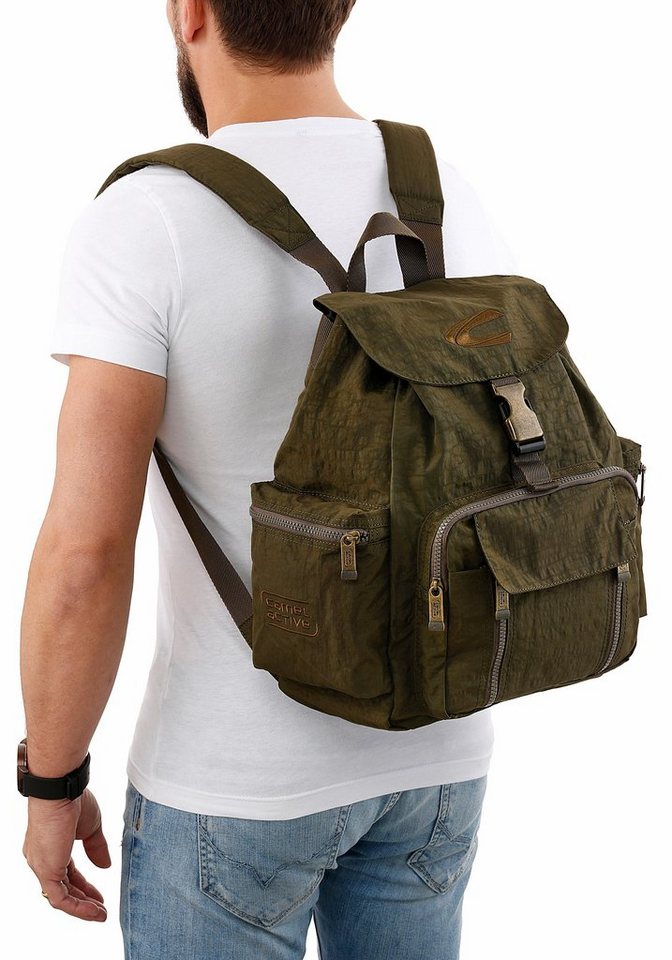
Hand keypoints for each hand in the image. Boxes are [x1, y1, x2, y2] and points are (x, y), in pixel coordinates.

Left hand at [22, 787, 110, 920]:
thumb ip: (96, 848)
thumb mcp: (90, 828)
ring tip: (101, 914)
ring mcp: (42, 866)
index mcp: (50, 847)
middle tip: (101, 908)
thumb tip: (105, 866)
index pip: (67, 873)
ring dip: (82, 908)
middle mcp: (42, 859)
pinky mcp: (45, 871)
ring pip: (61, 897)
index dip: (84, 886)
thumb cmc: (72, 800)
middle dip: (84, 899)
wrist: (61, 790)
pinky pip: (59, 899)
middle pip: (64, 887)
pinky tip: (93, 910)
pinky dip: (77, 907)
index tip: (99, 894)